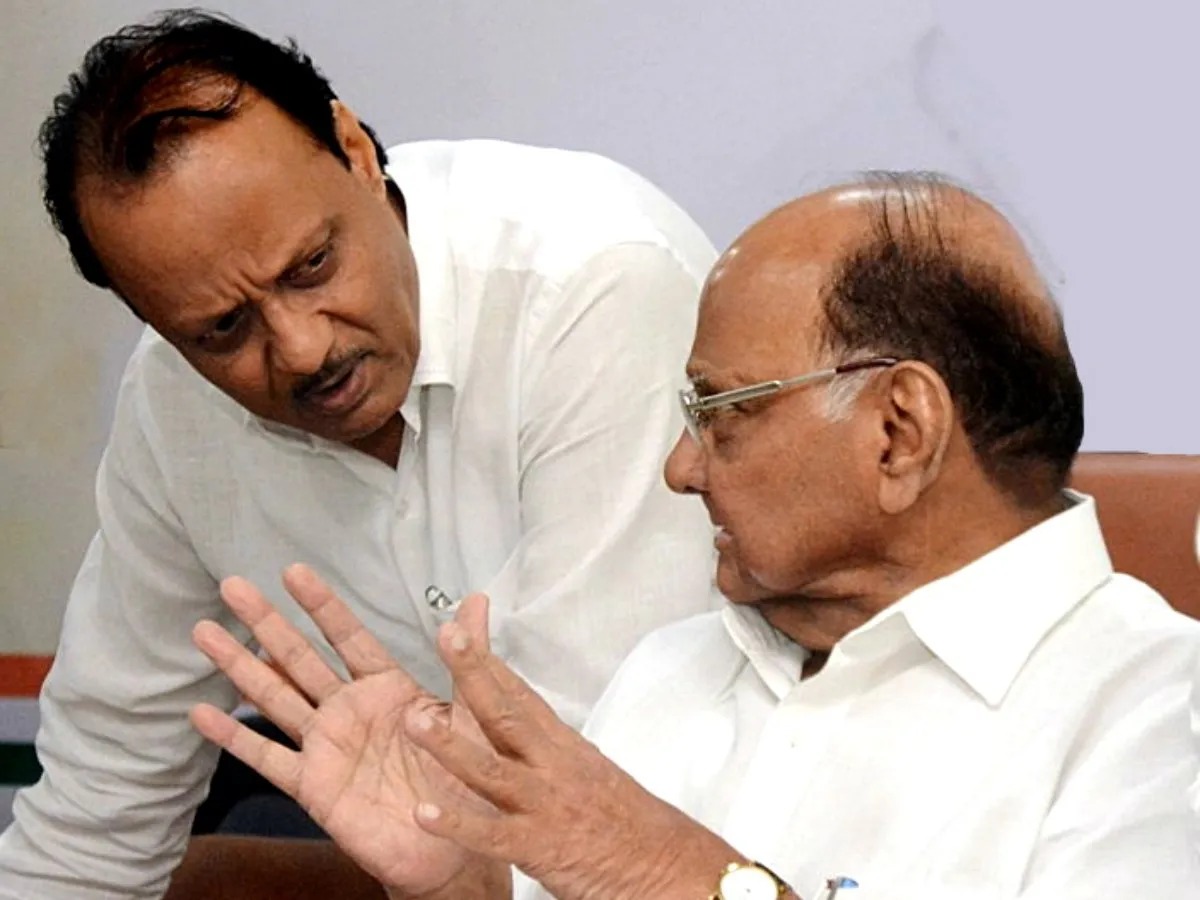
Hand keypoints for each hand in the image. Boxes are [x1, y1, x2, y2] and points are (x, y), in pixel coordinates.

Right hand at [190, 565, 503, 897]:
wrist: (454, 846)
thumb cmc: (468, 776)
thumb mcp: (474, 710)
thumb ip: (468, 657)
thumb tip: (479, 600)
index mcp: (387, 687)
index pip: (348, 637)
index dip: (321, 604)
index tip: (293, 571)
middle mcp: (349, 710)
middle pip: (300, 657)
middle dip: (266, 622)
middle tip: (232, 586)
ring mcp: (327, 746)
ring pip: (275, 696)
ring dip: (240, 665)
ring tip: (205, 631)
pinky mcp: (313, 785)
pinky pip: (268, 758)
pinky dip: (235, 737)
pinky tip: (202, 713)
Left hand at [401, 616, 741, 899]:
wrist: (669, 867)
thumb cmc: (629, 824)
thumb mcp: (589, 772)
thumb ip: (551, 752)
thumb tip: (525, 730)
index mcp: (563, 746)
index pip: (521, 694)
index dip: (488, 662)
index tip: (461, 630)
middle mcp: (552, 765)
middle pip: (506, 713)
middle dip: (474, 673)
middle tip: (446, 636)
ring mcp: (544, 804)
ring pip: (491, 769)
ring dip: (450, 745)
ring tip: (415, 721)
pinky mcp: (540, 847)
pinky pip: (492, 834)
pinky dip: (458, 824)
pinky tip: (424, 814)